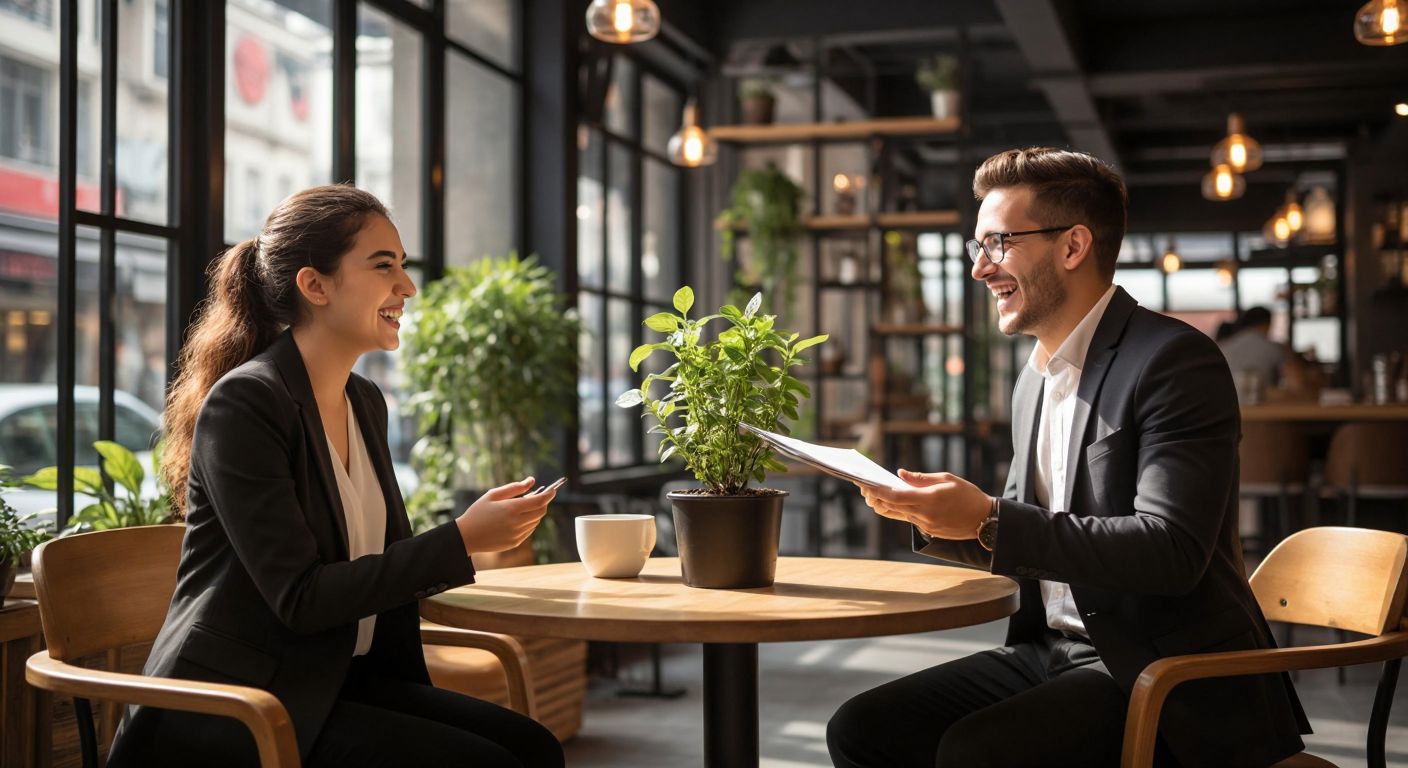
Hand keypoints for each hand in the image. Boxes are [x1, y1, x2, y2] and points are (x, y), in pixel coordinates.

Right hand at [455, 477, 556, 555]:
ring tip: (522, 507)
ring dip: (535, 513)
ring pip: (536, 521)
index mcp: (511, 509)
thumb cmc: (478, 512)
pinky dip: (528, 523)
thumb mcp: (493, 495)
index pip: (539, 501)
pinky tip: (517, 518)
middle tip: (537, 496)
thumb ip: (514, 487)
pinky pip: (529, 530)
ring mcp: (517, 535)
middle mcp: (517, 523)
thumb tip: (532, 481)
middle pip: (541, 512)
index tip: (553, 489)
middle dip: (543, 503)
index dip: (549, 494)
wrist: (466, 537)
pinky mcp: (515, 543)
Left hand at [855, 469, 990, 540]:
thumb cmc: (967, 494)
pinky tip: (893, 501)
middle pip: (892, 507)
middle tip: (864, 486)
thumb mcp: (947, 479)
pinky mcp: (928, 530)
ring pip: (897, 514)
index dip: (878, 491)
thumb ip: (921, 478)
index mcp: (929, 499)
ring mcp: (925, 525)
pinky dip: (898, 509)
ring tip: (873, 493)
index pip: (896, 496)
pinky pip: (908, 519)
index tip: (866, 484)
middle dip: (876, 497)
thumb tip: (900, 474)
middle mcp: (924, 515)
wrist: (985, 520)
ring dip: (885, 504)